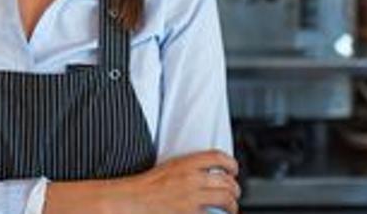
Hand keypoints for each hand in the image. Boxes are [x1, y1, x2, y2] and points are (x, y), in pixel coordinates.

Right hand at [111, 150, 239, 213]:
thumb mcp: (168, 167)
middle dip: (235, 190)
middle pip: (227, 181)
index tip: (233, 170)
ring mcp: (192, 198)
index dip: (231, 164)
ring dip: (232, 205)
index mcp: (185, 163)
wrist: (131, 201)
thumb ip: (188, 168)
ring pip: (226, 199)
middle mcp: (192, 179)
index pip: (218, 157)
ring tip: (230, 208)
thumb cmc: (145, 187)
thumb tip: (206, 174)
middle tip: (234, 194)